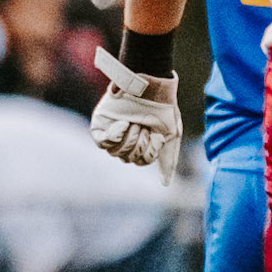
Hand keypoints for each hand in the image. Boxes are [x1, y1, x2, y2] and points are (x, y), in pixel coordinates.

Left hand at [90, 49, 181, 182]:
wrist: (151, 87)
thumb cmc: (163, 109)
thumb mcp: (171, 136)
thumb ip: (167, 160)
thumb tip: (165, 184)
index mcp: (140, 143)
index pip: (141, 161)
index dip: (149, 152)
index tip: (156, 135)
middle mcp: (125, 140)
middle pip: (128, 158)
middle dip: (140, 143)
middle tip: (145, 126)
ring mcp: (111, 132)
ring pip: (116, 152)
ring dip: (130, 138)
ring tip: (135, 122)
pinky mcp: (100, 125)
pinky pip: (102, 142)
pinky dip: (116, 135)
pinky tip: (124, 124)